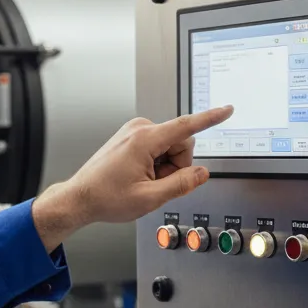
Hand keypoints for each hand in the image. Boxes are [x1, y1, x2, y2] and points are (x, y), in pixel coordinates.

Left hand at [32, 106, 232, 251]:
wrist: (80, 198)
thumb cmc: (106, 197)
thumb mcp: (149, 198)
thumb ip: (181, 185)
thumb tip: (202, 173)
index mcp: (144, 140)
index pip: (186, 126)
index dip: (210, 119)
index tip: (227, 110)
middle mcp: (139, 129)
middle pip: (180, 143)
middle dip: (176, 166)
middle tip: (156, 184)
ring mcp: (134, 132)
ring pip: (170, 147)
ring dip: (165, 167)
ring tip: (143, 182)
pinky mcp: (132, 137)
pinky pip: (158, 148)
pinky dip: (156, 164)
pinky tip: (139, 176)